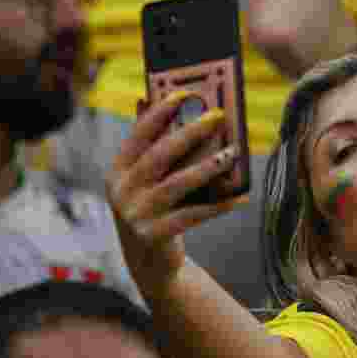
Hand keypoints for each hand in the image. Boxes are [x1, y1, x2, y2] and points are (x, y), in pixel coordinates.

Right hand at [106, 94, 247, 294]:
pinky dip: (217, 205)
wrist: (149, 265)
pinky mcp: (154, 235)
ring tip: (232, 153)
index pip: (139, 134)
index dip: (161, 111)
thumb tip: (161, 104)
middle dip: (190, 132)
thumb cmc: (154, 211)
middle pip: (160, 155)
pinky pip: (192, 215)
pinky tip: (239, 197)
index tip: (186, 93)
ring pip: (177, 184)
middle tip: (218, 116)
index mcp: (118, 171)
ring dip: (208, 166)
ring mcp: (136, 215)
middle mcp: (122, 191)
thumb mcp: (146, 182)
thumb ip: (154, 149)